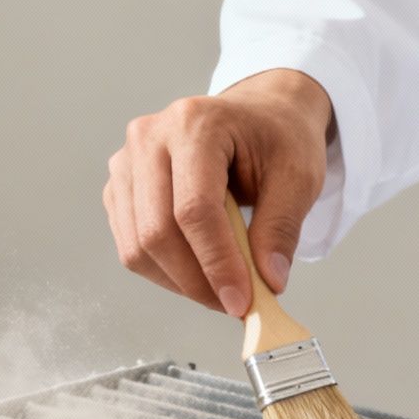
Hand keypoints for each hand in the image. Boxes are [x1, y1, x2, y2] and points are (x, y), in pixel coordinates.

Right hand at [104, 69, 331, 316]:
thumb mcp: (298, 176)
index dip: (216, 262)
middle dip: (196, 281)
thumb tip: (267, 282)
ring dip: (179, 282)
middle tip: (233, 303)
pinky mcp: (121, 188)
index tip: (240, 300)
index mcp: (195, 124)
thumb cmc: (277, 138)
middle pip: (157, 231)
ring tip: (220, 287)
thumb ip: (282, 228)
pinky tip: (198, 270)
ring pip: (138, 247)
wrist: (259, 115)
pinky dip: (165, 272)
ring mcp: (127, 162)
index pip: (193, 208)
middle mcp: (149, 137)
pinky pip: (131, 247)